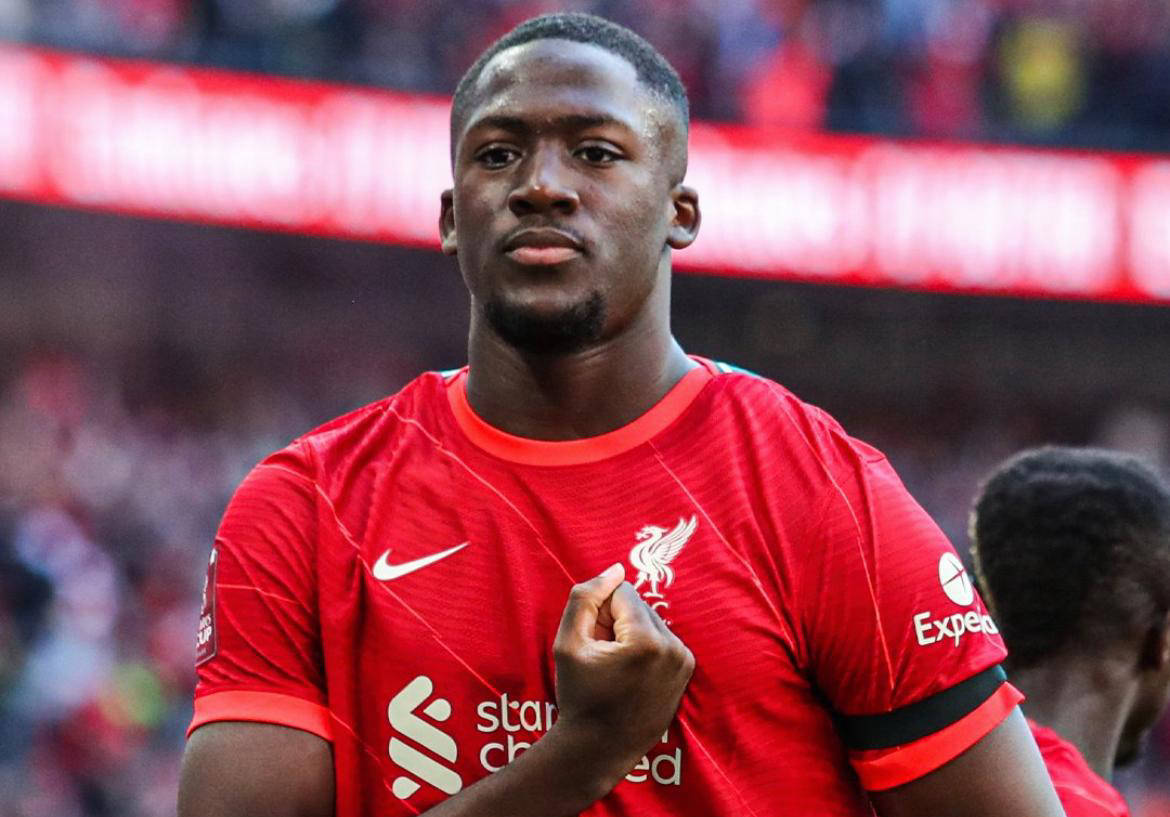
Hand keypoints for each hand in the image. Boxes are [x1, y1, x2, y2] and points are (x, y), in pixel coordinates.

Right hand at [548, 563, 694, 786]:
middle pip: (639, 605)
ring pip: (650, 620)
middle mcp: (673, 648)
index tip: (593, 642)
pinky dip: (644, 647)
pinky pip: (662, 638)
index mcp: (647, 641)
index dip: (599, 612)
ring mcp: (683, 661)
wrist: (599, 748)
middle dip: (616, 621)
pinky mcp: (686, 670)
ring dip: (630, 634)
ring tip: (615, 667)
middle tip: (601, 656)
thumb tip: (616, 569)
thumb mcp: (567, 643)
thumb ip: (585, 597)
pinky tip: (630, 674)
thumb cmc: (580, 697)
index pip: (623, 592)